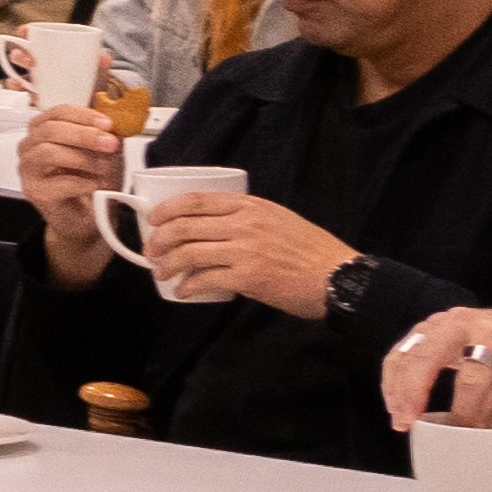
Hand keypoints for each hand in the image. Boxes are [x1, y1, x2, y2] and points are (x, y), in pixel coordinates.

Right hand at [19, 115, 131, 285]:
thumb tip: (115, 121)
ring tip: (103, 168)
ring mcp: (28, 169)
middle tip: (109, 143)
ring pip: (47, 152)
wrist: (89, 218)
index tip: (107, 123)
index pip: (57, 113)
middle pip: (50, 130)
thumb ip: (107, 136)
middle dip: (83, 135)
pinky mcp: (33, 191)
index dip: (83, 115)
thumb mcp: (106, 154)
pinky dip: (80, 183)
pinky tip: (94, 185)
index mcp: (45, 130)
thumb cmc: (93, 181)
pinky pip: (55, 182)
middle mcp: (30, 146)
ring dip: (81, 158)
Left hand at [144, 187, 360, 320]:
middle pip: (185, 226)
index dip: (167, 209)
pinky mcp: (248, 277)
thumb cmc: (312, 251)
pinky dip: (188, 286)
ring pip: (189, 253)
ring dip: (168, 265)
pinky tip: (183, 291)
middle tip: (151, 251)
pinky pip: (205, 280)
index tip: (153, 219)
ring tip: (162, 273)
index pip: (196, 200)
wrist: (340, 278)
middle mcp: (245, 224)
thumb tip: (215, 226)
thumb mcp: (279, 219)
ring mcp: (245, 250)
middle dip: (160, 239)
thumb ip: (248, 218)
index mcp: (251, 206)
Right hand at [389, 307, 491, 428]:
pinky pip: (401, 351)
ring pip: (407, 352)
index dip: (465, 408)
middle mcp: (460, 324)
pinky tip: (394, 400)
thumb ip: (491, 404)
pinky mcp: (425, 329)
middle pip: (427, 357)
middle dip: (412, 392)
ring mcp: (439, 323)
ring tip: (398, 418)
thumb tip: (465, 432)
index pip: (472, 377)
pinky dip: (393, 377)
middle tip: (405, 423)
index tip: (463, 432)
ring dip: (396, 387)